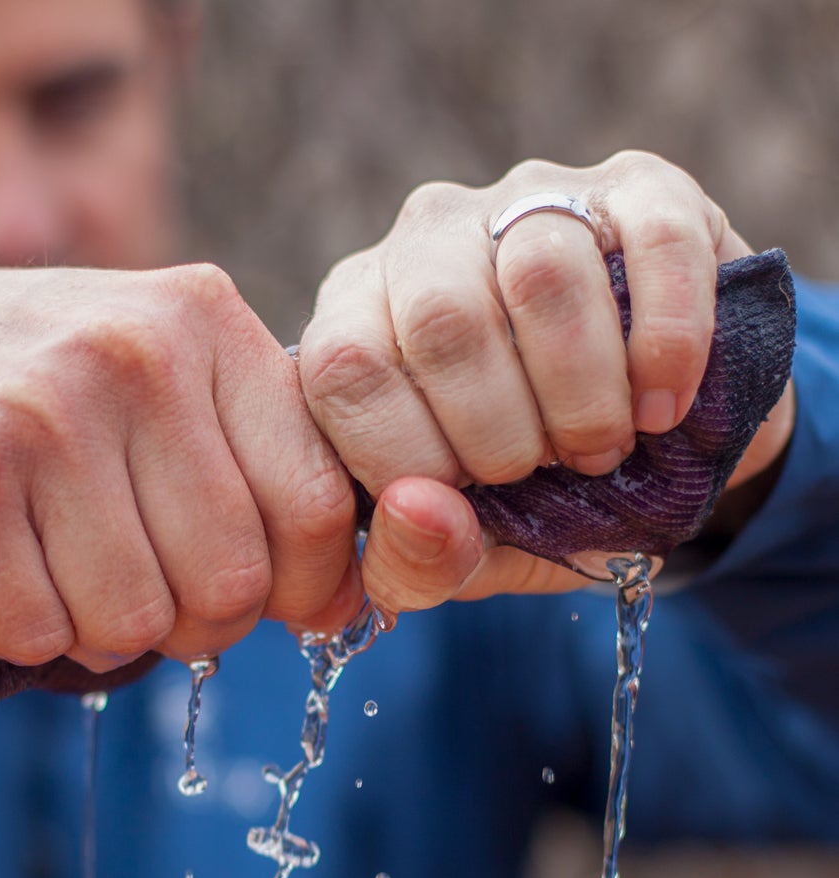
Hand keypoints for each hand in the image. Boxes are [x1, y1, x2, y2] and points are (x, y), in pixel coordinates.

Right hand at [0, 237, 357, 669]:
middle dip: (186, 622)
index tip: (250, 596)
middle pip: (231, 588)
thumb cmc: (12, 384)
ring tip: (47, 567)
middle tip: (124, 584)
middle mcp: (132, 356)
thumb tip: (347, 601)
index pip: (319, 509)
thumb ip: (248, 463)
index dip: (297, 589)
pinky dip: (17, 633)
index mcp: (203, 323)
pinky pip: (38, 635)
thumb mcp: (145, 376)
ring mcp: (38, 417)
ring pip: (133, 626)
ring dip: (92, 631)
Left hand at [298, 150, 796, 618]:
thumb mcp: (457, 550)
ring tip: (603, 448)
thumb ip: (415, 560)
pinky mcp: (637, 184)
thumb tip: (420, 515)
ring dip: (582, 390)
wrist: (645, 444)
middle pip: (442, 319)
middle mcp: (423, 242)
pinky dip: (666, 342)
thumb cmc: (521, 495)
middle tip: (545, 474)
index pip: (342, 368)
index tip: (462, 499)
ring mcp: (526, 199)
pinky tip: (663, 406)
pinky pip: (651, 239)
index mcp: (352, 321)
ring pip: (541, 271)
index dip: (403, 453)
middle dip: (501, 431)